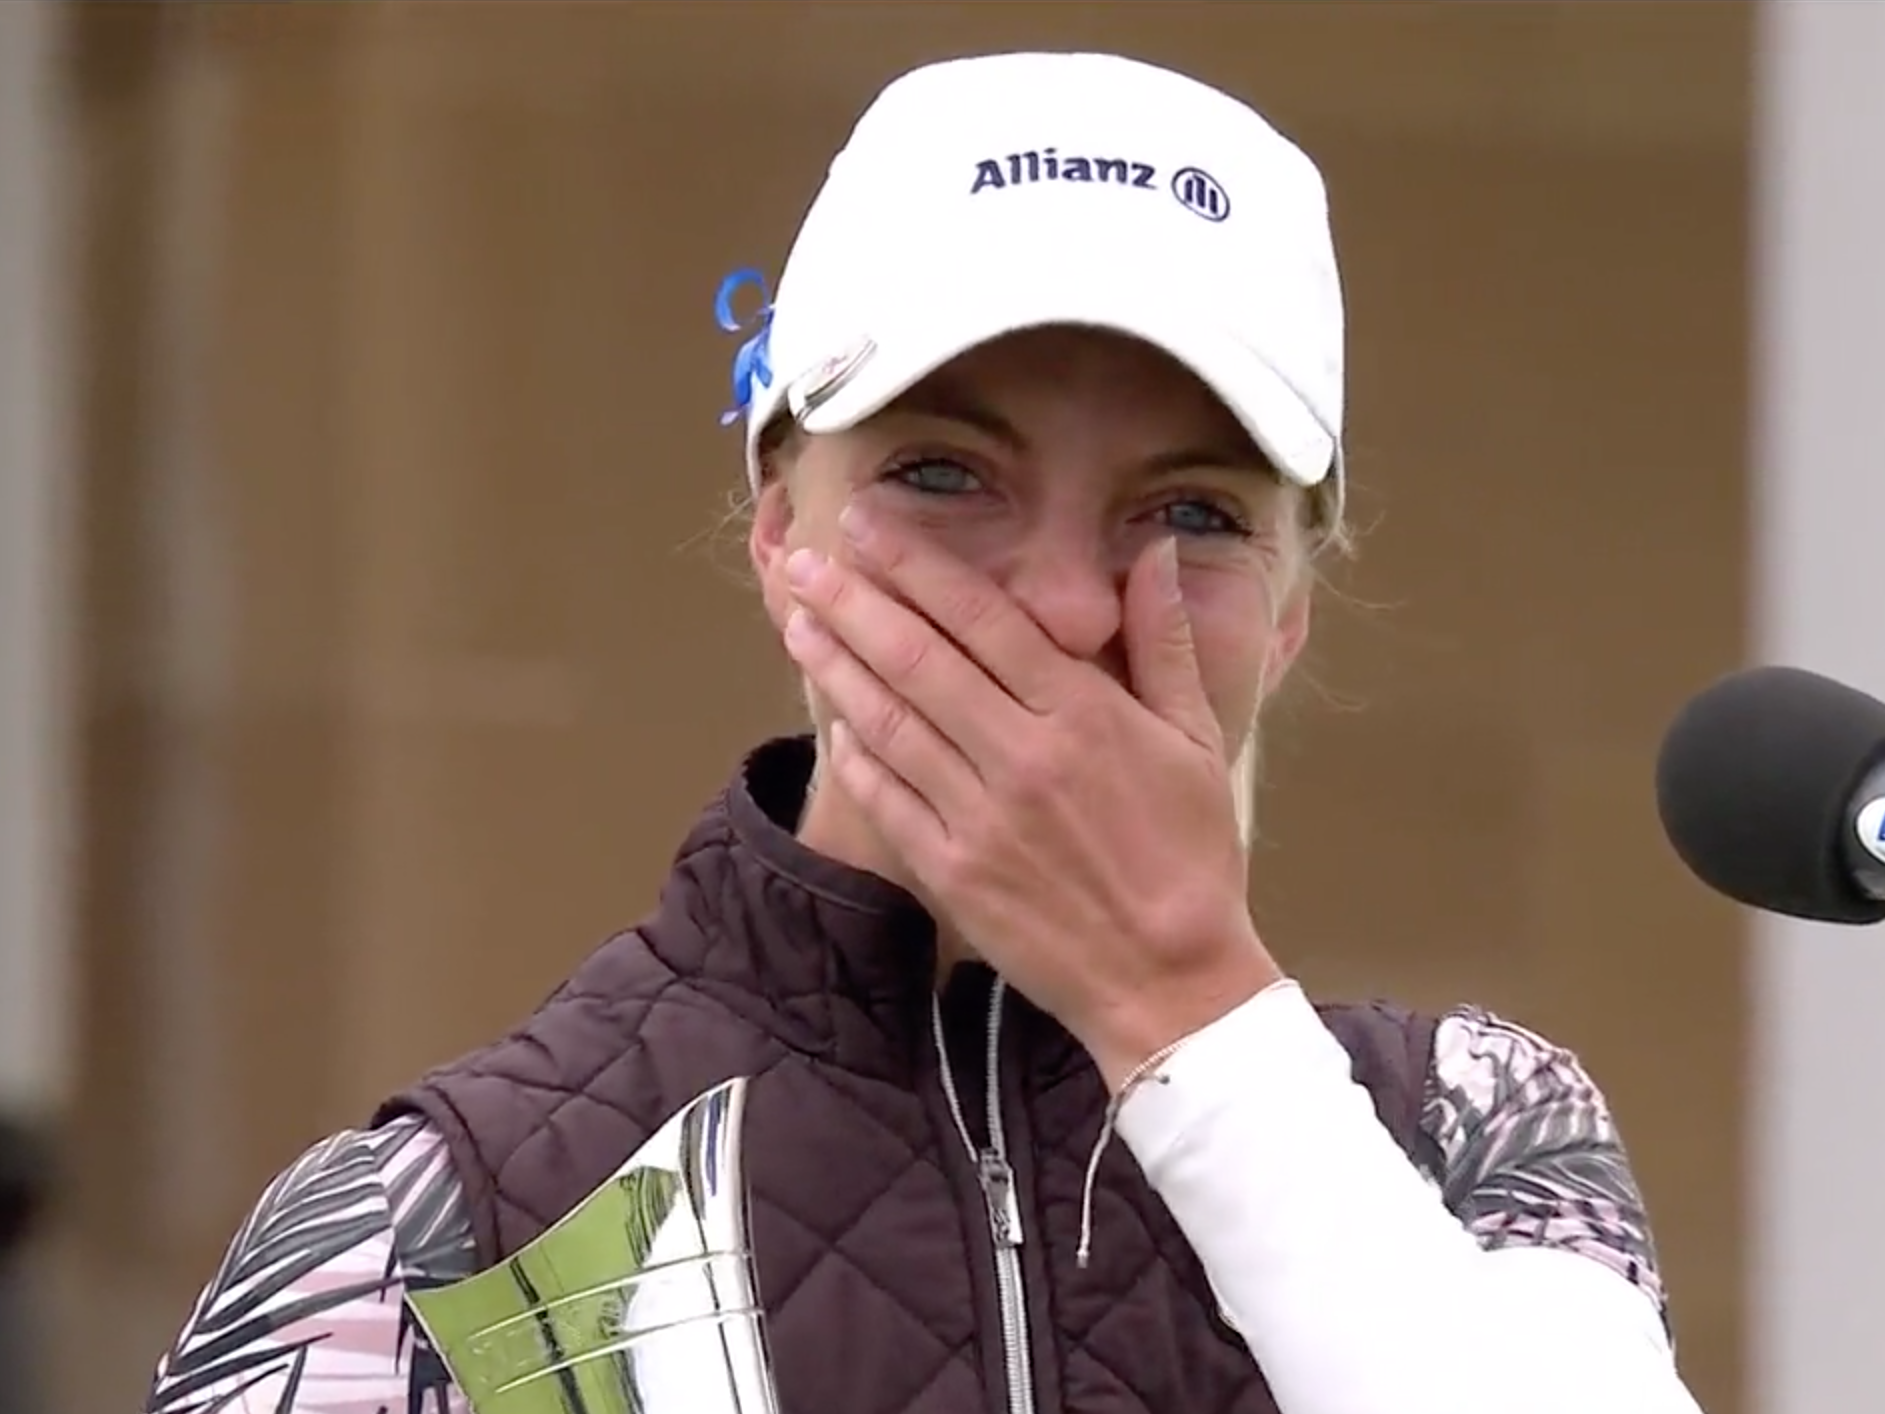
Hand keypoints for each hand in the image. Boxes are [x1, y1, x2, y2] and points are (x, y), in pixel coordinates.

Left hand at [780, 503, 1283, 1088]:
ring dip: (835, 665)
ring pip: (889, 721)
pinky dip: (854, 755)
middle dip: (852, 600)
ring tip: (797, 621)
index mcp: (1082, 714)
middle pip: (917, 658)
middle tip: (803, 560)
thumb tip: (1154, 551)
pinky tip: (832, 720)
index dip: (915, 564)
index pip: (981, 616)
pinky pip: (887, 799)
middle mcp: (1020, 756)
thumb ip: (1164, 640)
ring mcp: (978, 817)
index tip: (867, 524)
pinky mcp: (952, 872)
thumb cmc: (1191, 855)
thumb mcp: (1195, 739)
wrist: (1172, 980)